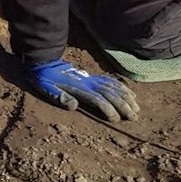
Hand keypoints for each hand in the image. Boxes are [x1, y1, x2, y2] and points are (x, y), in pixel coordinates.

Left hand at [25, 58, 139, 121]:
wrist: (44, 62)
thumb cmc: (43, 79)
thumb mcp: (46, 88)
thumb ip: (59, 97)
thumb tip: (73, 106)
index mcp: (79, 88)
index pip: (98, 100)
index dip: (108, 109)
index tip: (116, 119)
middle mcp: (89, 83)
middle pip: (111, 95)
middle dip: (124, 106)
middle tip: (134, 117)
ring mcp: (92, 79)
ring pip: (114, 88)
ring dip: (126, 98)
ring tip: (136, 107)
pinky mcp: (92, 77)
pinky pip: (111, 82)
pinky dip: (122, 87)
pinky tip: (130, 93)